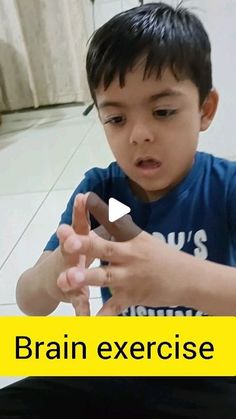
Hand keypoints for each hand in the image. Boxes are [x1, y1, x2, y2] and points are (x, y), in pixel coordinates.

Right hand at [56, 193, 90, 315]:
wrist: (52, 280)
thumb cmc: (74, 254)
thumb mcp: (84, 239)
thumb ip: (99, 224)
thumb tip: (114, 206)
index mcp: (77, 240)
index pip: (79, 222)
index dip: (80, 210)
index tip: (82, 197)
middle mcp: (69, 256)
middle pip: (69, 246)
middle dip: (69, 240)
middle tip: (65, 233)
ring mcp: (67, 275)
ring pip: (68, 275)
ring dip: (71, 276)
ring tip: (67, 278)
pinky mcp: (70, 294)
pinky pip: (77, 302)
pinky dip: (81, 311)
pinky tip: (85, 319)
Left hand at [59, 193, 184, 314]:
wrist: (188, 279)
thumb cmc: (161, 256)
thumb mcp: (142, 238)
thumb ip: (120, 226)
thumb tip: (103, 206)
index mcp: (131, 239)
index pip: (115, 221)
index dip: (99, 210)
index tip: (84, 198)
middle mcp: (129, 256)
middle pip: (104, 249)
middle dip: (85, 246)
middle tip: (67, 243)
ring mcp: (129, 278)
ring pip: (104, 278)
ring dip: (85, 278)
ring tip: (65, 279)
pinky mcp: (131, 297)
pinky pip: (113, 308)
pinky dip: (101, 316)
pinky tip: (86, 322)